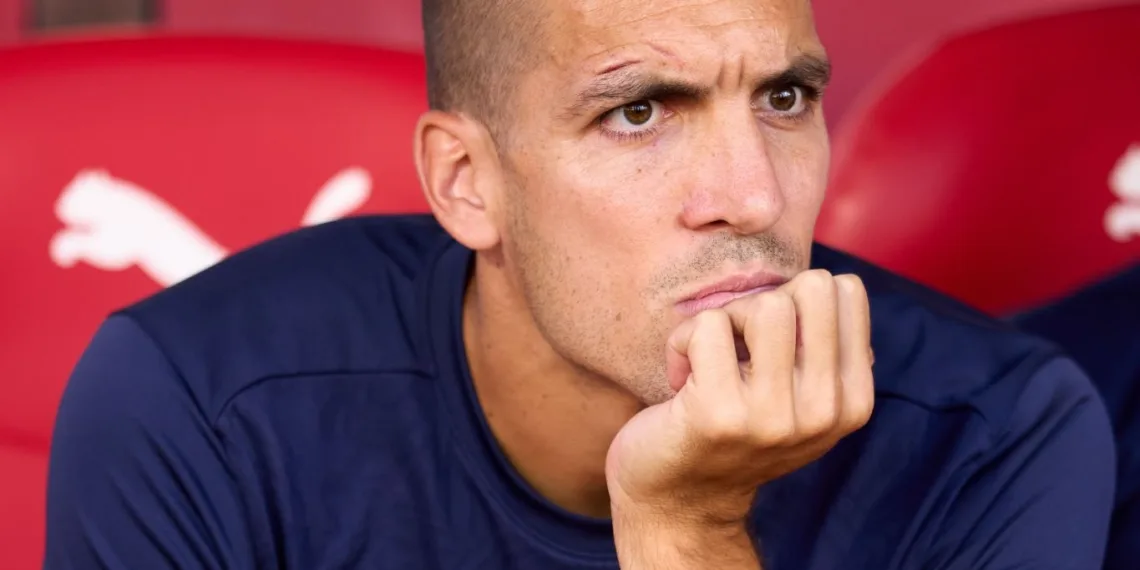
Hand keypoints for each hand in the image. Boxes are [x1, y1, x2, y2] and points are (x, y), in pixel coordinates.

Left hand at [606, 270, 874, 530]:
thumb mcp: (799, 401)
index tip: (769, 343)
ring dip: (722, 321)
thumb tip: (838, 287)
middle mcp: (824, 412)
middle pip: (812, 287)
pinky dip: (681, 342)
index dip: (796, 299)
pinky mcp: (720, 414)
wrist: (678, 502)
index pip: (846, 291)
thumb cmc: (733, 430)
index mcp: (852, 402)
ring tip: (709, 362)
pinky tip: (681, 381)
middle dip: (763, 303)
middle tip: (737, 346)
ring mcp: (775, 416)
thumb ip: (825, 353)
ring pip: (763, 305)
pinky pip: (707, 326)